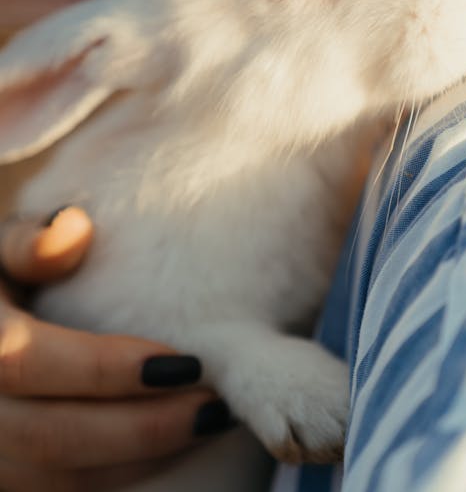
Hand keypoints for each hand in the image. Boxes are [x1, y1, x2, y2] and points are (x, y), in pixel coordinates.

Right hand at [0, 208, 231, 491]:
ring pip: (56, 478)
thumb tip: (76, 227)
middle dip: (143, 428)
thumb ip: (29, 242)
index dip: (107, 368)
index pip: (28, 361)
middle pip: (50, 437)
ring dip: (139, 459)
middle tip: (215, 408)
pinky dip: (116, 475)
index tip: (186, 363)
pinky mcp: (2, 474)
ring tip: (204, 425)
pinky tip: (164, 447)